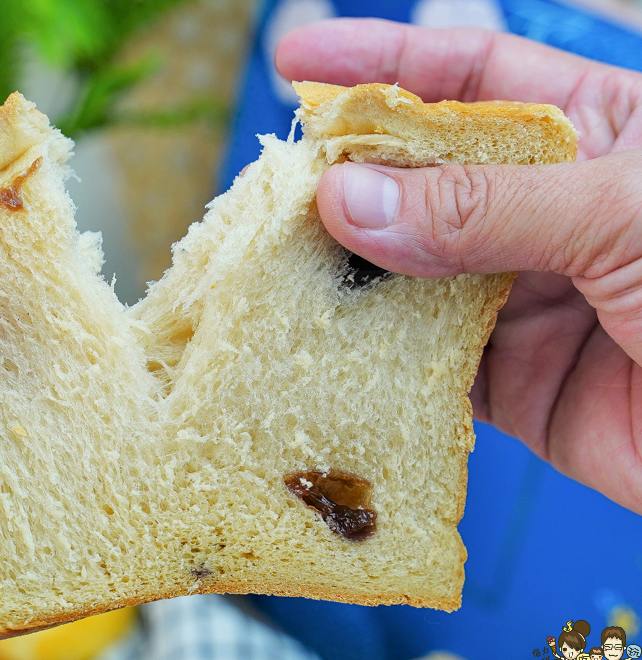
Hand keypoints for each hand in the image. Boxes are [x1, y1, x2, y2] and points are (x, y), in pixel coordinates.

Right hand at [277, 19, 641, 511]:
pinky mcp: (507, 381)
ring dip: (349, 270)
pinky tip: (328, 340)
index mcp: (594, 134)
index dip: (383, 62)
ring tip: (278, 263)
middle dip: (348, 176)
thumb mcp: (622, 216)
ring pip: (409, 271)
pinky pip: (421, 360)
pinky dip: (373, 353)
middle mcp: (546, 211)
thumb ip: (485, 208)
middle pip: (422, 178)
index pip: (472, 76)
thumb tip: (349, 198)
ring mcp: (522, 296)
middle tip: (274, 184)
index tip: (297, 57)